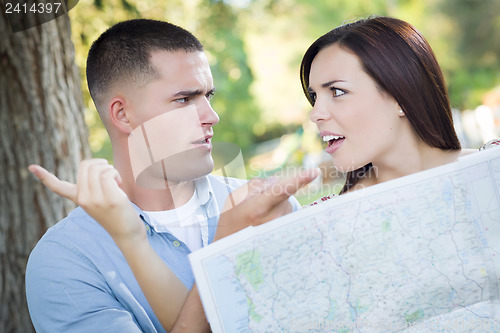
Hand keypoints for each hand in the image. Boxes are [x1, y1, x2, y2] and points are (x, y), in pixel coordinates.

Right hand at [28, 159, 144, 244]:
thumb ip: (93, 184)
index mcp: (78, 198)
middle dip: (100, 163)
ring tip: (116, 181)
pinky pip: (108, 174)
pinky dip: (115, 174)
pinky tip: (119, 184)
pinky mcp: (110, 199)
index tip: (30, 167)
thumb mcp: (99, 198)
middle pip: (85, 165)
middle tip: (110, 174)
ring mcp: (95, 200)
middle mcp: (83, 199)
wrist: (127, 234)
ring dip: (110, 169)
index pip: (57, 186)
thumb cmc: (117, 213)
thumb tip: (97, 165)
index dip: (44, 176)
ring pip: (98, 168)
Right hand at [214, 168, 319, 240]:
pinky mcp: (285, 236)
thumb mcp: (236, 198)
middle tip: (257, 202)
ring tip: (259, 217)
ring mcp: (280, 230)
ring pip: (287, 205)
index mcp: (257, 208)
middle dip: (276, 193)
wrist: (229, 248)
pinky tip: (265, 224)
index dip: (300, 180)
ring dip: (277, 205)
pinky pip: (286, 216)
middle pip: (285, 195)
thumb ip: (257, 185)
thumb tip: (277, 181)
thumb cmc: (231, 222)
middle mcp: (272, 220)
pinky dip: (278, 215)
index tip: (314, 172)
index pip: (282, 190)